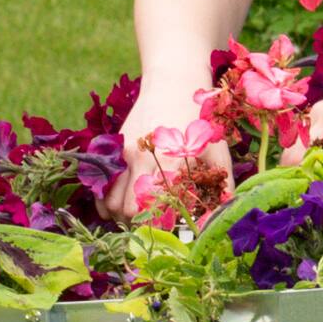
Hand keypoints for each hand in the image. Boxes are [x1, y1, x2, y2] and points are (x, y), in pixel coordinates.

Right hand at [103, 75, 224, 220]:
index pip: (156, 214)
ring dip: (120, 215)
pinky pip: (100, 184)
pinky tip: (119, 206)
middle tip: (155, 230)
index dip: (160, 233)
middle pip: (127, 211)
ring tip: (138, 219)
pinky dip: (105, 201)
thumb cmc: (200, 120)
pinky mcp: (114, 148)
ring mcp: (123, 154)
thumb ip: (222, 188)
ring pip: (109, 200)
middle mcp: (142, 161)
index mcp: (170, 165)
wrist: (173, 81)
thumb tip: (221, 222)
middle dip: (138, 226)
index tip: (169, 239)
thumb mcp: (217, 152)